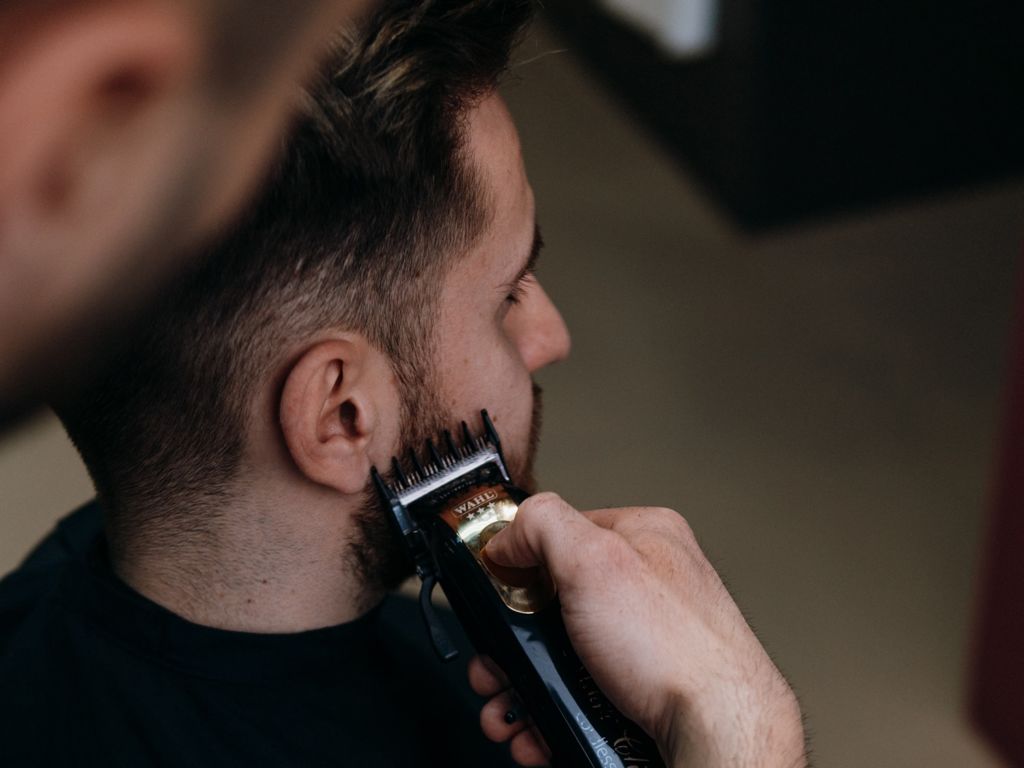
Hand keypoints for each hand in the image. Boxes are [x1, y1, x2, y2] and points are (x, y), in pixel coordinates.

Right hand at [471, 492, 806, 767]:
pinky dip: (548, 712)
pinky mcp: (639, 689)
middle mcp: (646, 586)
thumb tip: (507, 534)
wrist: (719, 735)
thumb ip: (542, 526)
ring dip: (521, 685)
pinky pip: (578, 694)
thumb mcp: (594, 560)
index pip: (559, 532)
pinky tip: (535, 727)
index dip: (517, 562)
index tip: (494, 593)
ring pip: (560, 656)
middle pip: (551, 602)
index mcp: (643, 537)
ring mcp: (643, 642)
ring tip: (507, 707)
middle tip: (495, 664)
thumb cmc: (680, 651)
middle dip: (512, 642)